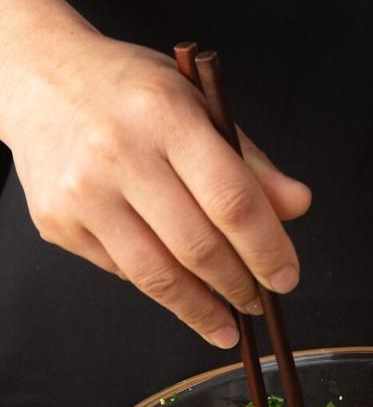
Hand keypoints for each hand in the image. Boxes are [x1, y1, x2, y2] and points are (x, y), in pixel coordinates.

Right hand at [3, 30, 310, 347]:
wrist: (42, 81)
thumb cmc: (131, 92)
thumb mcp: (198, 104)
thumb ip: (250, 161)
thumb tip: (297, 206)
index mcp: (165, 114)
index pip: (231, 198)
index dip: (266, 248)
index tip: (285, 277)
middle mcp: (118, 153)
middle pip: (196, 246)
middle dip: (238, 286)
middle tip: (259, 301)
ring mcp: (82, 193)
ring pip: (156, 275)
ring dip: (201, 310)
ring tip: (227, 325)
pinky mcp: (57, 223)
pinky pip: (123, 272)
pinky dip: (160, 287)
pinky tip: (179, 287)